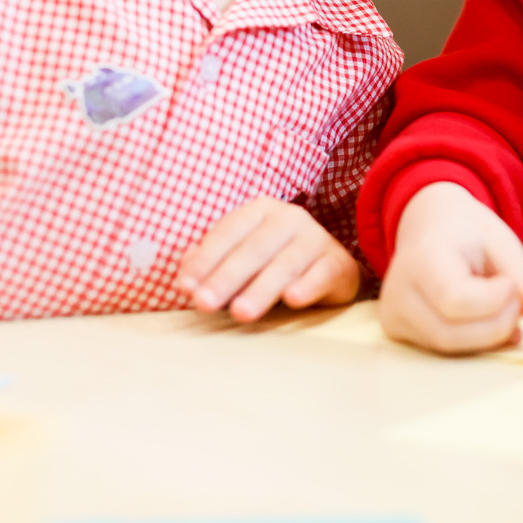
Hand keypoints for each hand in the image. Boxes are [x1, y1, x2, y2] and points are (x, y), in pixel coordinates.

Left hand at [176, 198, 360, 321]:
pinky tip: (292, 299)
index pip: (228, 232)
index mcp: (260, 210)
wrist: (328, 267)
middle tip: (204, 303)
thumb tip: (184, 273)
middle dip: (226, 277)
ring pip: (286, 264)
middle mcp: (289, 218)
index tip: (185, 287)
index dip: (205, 259)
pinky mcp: (338, 263)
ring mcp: (316, 239)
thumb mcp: (241, 258)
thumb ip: (211, 262)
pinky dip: (307, 286)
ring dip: (261, 289)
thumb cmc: (273, 261)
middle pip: (254, 249)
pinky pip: (321, 274)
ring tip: (240, 313)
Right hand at [378, 181, 522, 353]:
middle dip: (497, 325)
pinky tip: (488, 324)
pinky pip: (441, 351)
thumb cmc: (467, 232)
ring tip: (503, 310)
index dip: (495, 301)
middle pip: (451, 334)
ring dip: (489, 337)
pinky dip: (473, 343)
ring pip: (448, 349)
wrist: (428, 226)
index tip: (510, 282)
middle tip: (514, 300)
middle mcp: (397, 291)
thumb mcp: (502, 244)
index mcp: (421, 257)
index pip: (455, 300)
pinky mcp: (398, 333)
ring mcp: (393, 317)